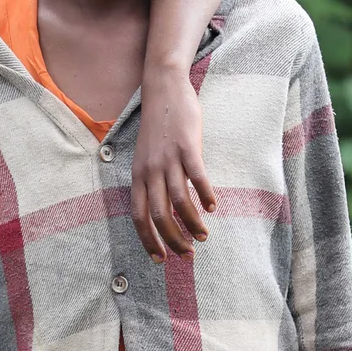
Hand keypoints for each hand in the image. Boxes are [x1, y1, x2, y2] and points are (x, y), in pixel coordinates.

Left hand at [132, 66, 215, 261]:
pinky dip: (206, 196)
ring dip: (192, 223)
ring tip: (203, 235)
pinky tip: (213, 207)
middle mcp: (150, 170)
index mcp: (138, 175)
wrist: (163, 90)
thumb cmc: (158, 128)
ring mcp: (168, 158)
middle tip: (187, 254)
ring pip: (178, 201)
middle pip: (158, 215)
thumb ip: (151, 181)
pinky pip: (197, 178)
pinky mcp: (187, 147)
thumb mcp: (146, 157)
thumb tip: (163, 210)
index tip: (159, 259)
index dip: (148, 240)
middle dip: (173, 240)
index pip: (138, 216)